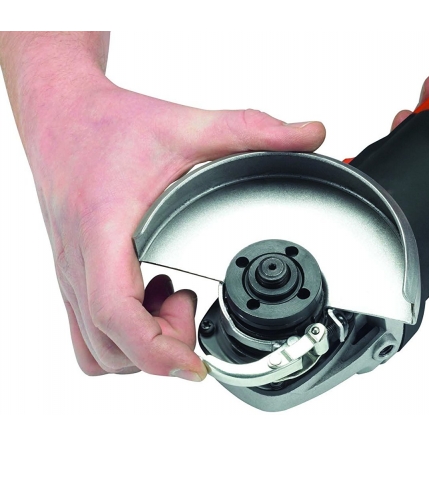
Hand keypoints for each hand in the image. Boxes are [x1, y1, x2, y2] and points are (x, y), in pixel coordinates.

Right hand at [10, 41, 324, 378]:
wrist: (62, 116)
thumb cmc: (110, 125)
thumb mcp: (190, 126)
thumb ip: (254, 130)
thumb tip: (311, 133)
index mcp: (105, 230)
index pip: (116, 312)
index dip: (157, 351)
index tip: (195, 365)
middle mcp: (81, 261)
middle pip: (109, 347)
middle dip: (161, 348)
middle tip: (193, 303)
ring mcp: (73, 273)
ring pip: (94, 350)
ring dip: (140, 345)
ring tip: (176, 299)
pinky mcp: (75, 274)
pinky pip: (87, 333)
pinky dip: (121, 336)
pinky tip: (154, 296)